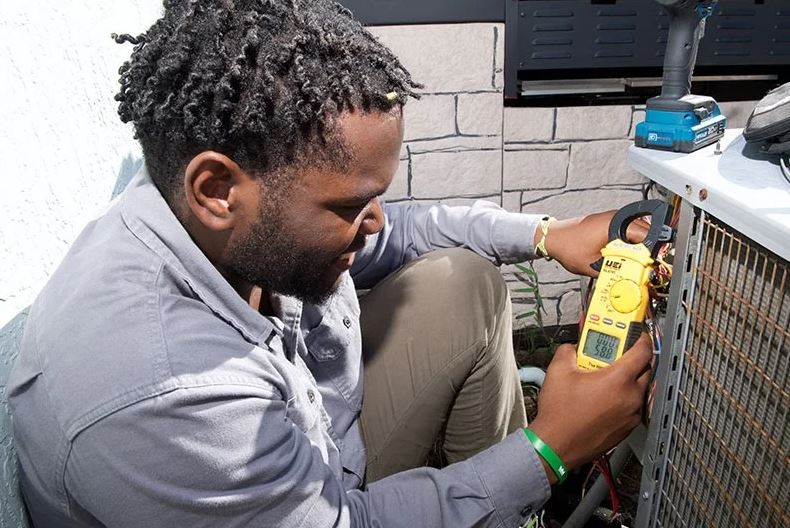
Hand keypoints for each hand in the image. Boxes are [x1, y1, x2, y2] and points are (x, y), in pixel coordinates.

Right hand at [528, 334, 652, 482]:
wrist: (557, 445)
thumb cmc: (559, 414)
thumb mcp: (558, 371)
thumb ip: (569, 350)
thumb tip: (574, 348)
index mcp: (618, 380)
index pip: (643, 351)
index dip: (641, 338)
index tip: (636, 333)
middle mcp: (630, 397)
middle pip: (646, 368)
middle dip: (634, 358)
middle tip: (616, 353)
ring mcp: (631, 414)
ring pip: (640, 388)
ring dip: (629, 378)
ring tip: (606, 376)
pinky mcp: (627, 427)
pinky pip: (633, 405)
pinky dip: (624, 396)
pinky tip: (604, 396)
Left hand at [538, 211, 648, 276]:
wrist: (552, 238)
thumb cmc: (568, 247)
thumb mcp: (593, 265)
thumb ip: (614, 271)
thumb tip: (630, 278)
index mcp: (614, 225)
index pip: (646, 235)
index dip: (650, 251)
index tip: (649, 264)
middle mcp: (615, 217)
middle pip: (645, 231)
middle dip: (646, 248)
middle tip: (643, 264)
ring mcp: (611, 217)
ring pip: (636, 230)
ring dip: (637, 244)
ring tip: (632, 259)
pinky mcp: (607, 221)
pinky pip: (626, 229)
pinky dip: (628, 241)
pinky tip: (622, 253)